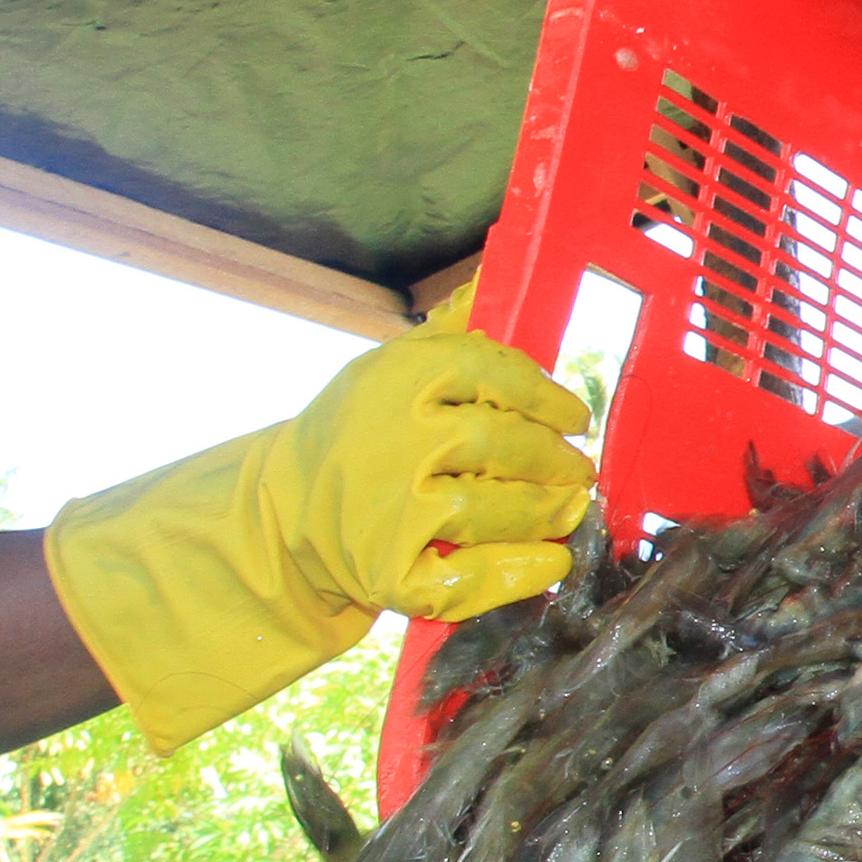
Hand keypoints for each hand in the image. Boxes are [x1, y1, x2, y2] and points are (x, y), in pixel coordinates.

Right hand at [285, 316, 596, 617]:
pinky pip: (468, 577)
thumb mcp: (384, 369)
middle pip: (502, 442)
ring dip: (545, 511)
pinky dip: (517, 572)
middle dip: (553, 459)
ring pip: (492, 509)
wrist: (283, 513)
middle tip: (578, 469)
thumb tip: (491, 284)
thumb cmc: (351, 435)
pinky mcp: (388, 570)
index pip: (494, 372)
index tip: (574, 417)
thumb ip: (443, 334)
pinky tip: (551, 562)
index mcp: (397, 379)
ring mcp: (391, 509)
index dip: (547, 396)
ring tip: (569, 508)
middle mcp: (395, 440)